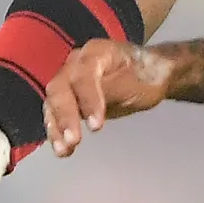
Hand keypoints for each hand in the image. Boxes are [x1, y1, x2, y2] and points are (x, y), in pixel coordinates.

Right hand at [42, 37, 171, 157]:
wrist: (149, 75)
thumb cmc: (144, 76)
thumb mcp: (134, 81)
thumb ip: (111, 88)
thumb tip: (92, 103)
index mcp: (95, 52)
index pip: (84, 74)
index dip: (87, 99)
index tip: (96, 126)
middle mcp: (76, 63)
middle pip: (61, 88)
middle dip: (65, 116)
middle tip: (74, 140)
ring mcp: (69, 80)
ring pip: (54, 103)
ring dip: (57, 127)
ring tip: (64, 150)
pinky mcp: (67, 98)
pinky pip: (55, 114)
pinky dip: (57, 132)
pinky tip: (63, 150)